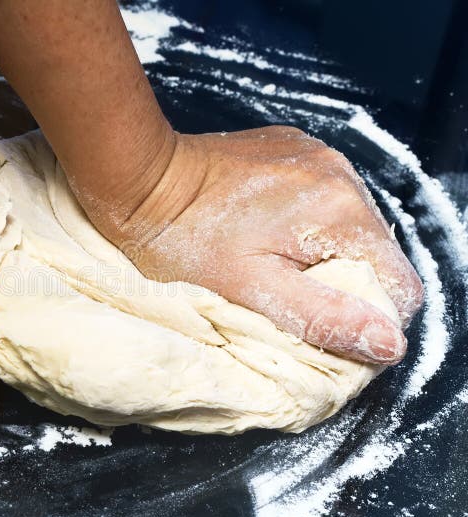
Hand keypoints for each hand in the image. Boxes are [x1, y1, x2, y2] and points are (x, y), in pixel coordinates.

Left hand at [81, 126, 423, 364]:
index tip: (326, 327)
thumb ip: (323, 316)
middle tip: (289, 297)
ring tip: (274, 265)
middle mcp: (340, 174)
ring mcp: (317, 155)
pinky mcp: (294, 148)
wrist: (141, 180)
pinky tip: (266, 233)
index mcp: (339, 211)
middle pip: (378, 254)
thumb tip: (389, 344)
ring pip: (351, 227)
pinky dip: (307, 224)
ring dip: (324, 254)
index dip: (371, 319)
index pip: (400, 285)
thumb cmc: (183, 239)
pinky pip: (324, 198)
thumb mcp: (250, 290)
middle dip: (345, 286)